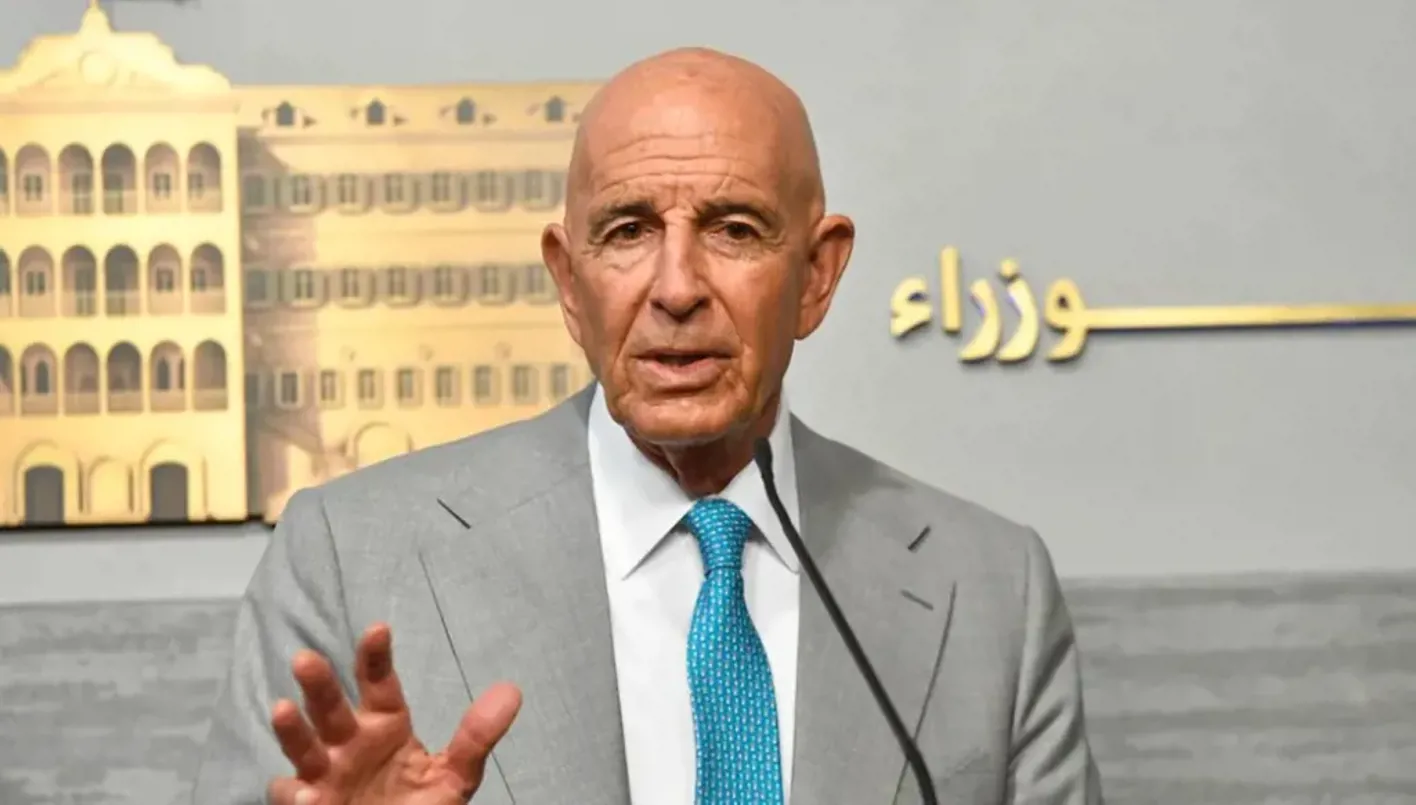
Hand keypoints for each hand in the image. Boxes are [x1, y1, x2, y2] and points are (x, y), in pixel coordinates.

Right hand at [266, 622, 521, 804]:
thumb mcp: (454, 777)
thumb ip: (475, 737)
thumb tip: (512, 692)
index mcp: (384, 726)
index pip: (378, 683)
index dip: (375, 657)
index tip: (379, 629)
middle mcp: (348, 744)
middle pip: (330, 707)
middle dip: (318, 684)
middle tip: (306, 659)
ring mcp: (325, 774)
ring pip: (302, 746)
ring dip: (291, 729)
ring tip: (281, 710)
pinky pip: (294, 796)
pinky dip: (294, 794)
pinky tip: (306, 794)